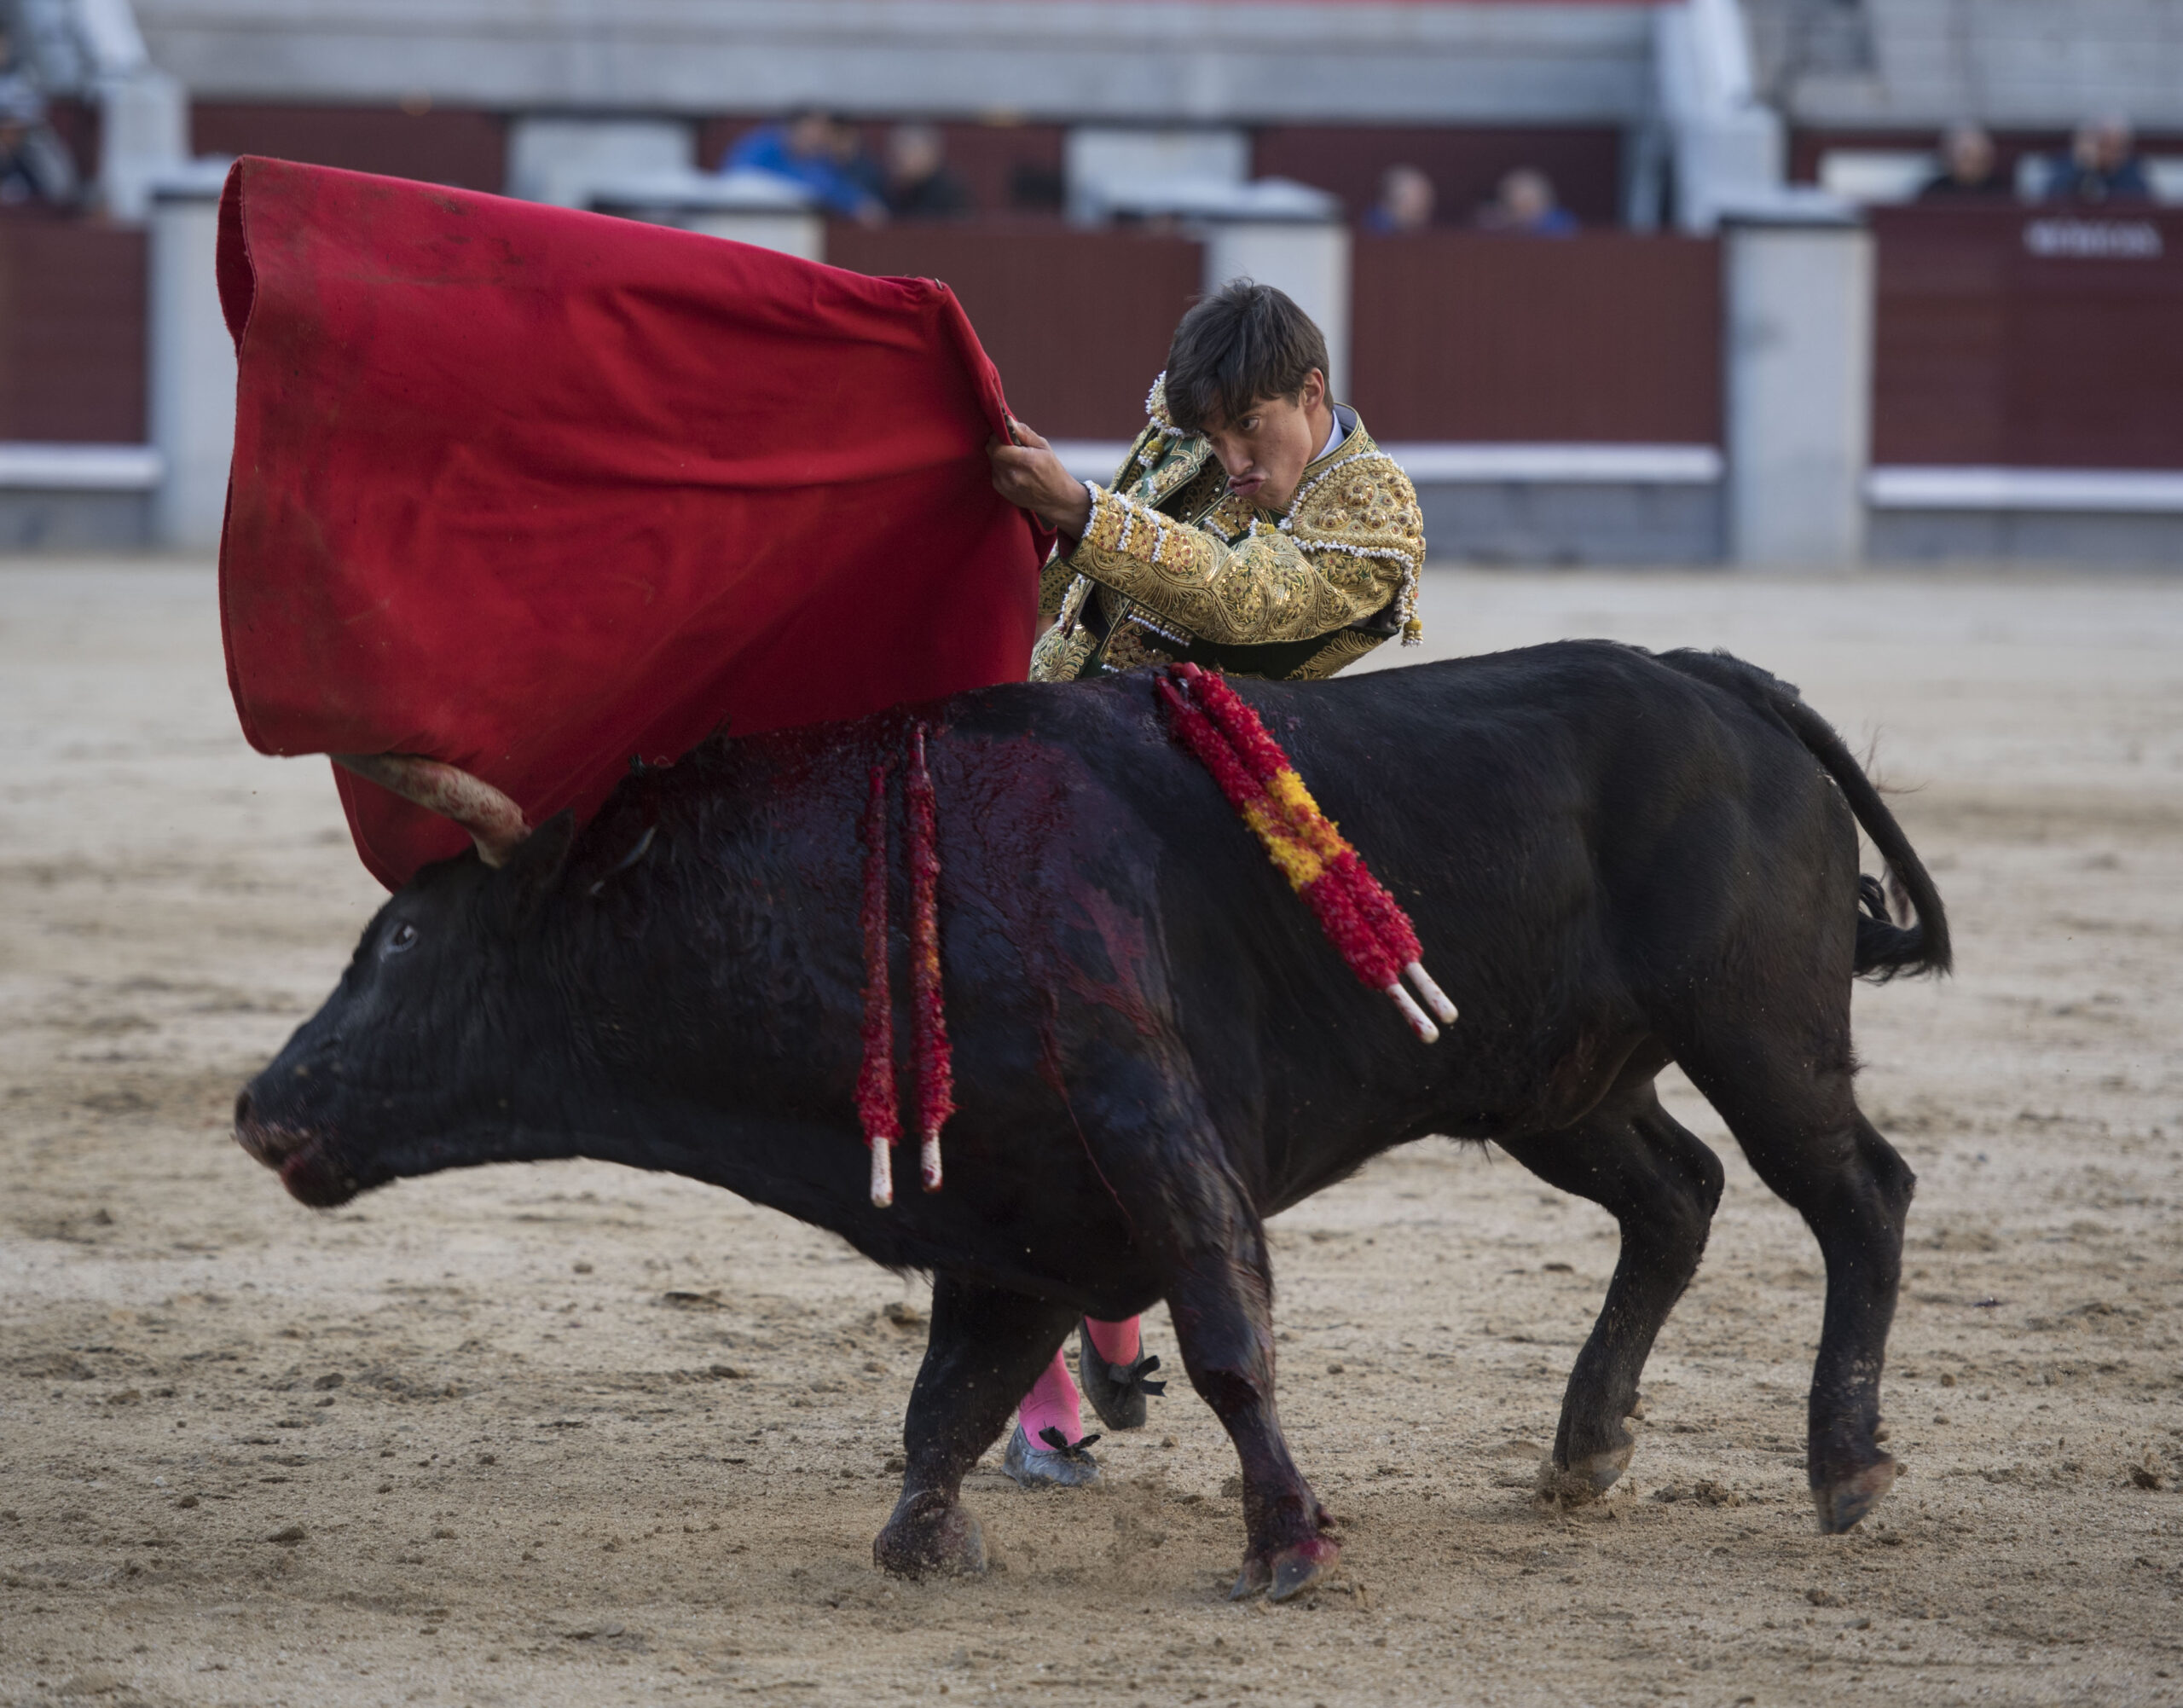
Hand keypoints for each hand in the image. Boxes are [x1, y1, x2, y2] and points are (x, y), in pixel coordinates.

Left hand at [987, 419, 1092, 538]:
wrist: (1056, 499)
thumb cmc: (1052, 470)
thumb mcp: (1043, 446)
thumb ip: (1024, 432)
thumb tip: (1008, 419)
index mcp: (1026, 462)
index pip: (996, 446)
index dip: (997, 437)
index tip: (1005, 434)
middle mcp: (1013, 475)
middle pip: (992, 453)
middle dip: (998, 445)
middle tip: (1011, 445)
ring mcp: (1006, 485)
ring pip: (992, 462)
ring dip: (1000, 456)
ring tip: (1016, 459)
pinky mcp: (1001, 491)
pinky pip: (994, 472)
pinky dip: (1001, 467)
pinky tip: (1015, 470)